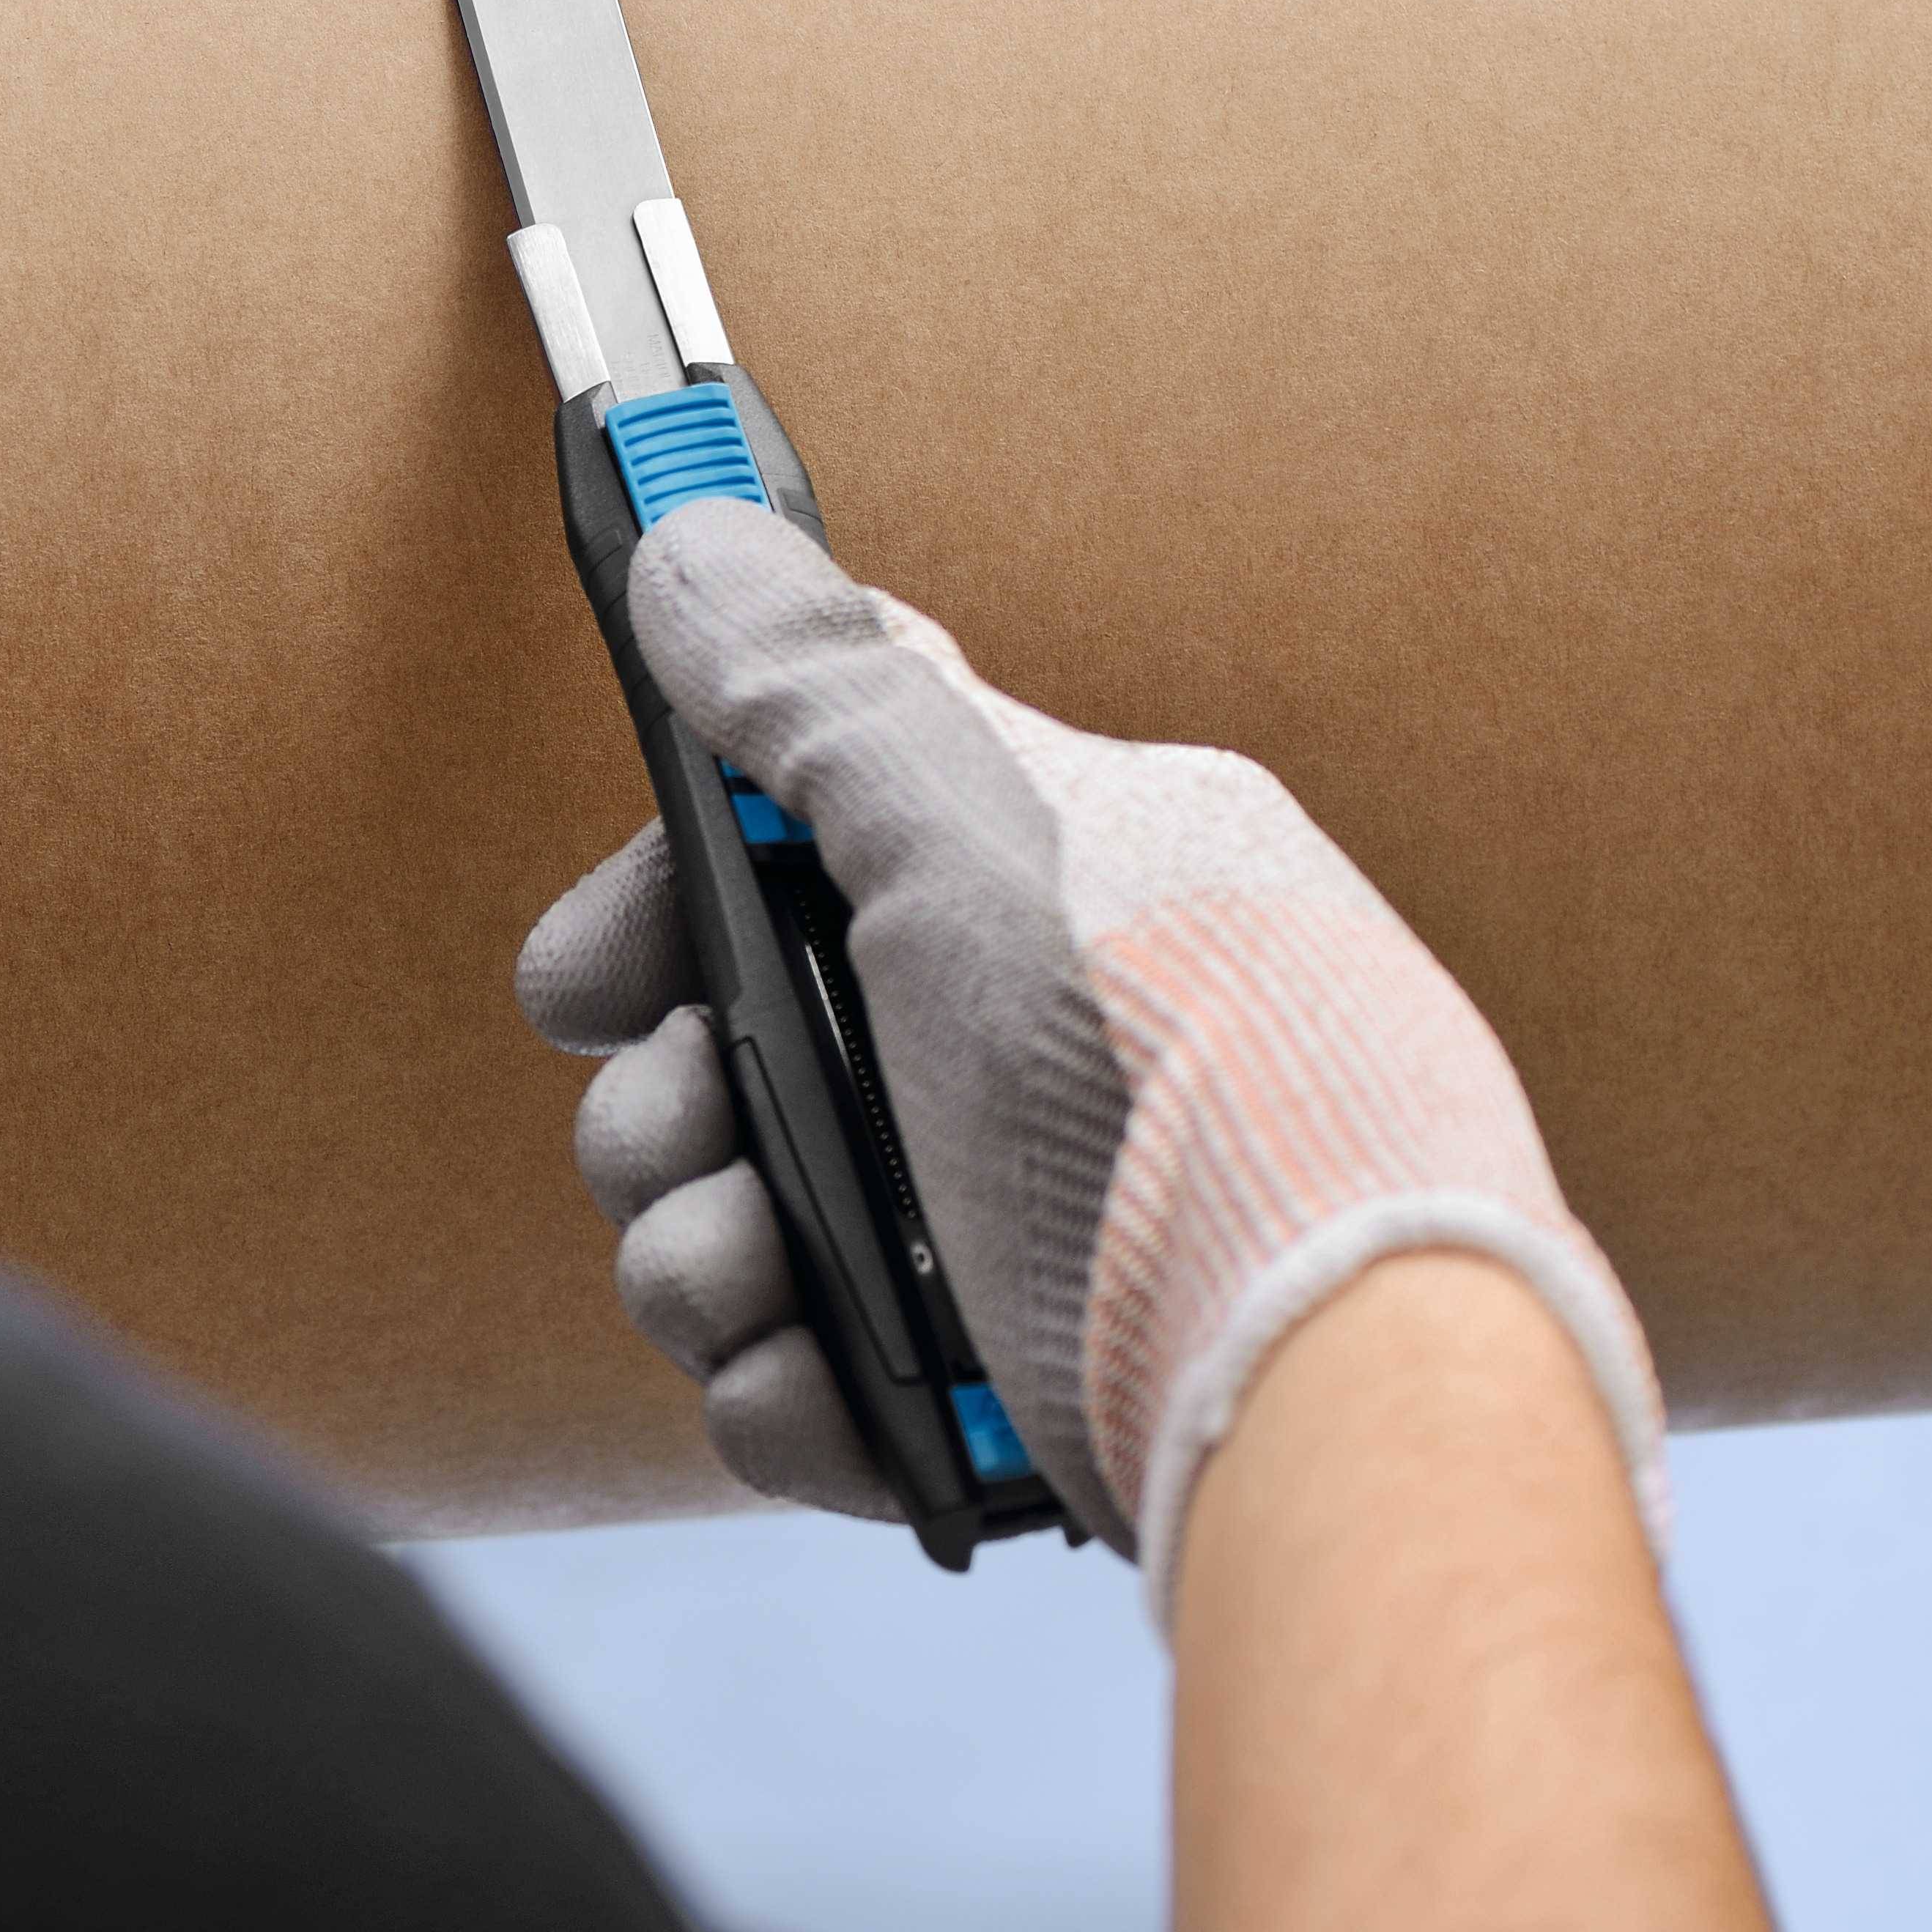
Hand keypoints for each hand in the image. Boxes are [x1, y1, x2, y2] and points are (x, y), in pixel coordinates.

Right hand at [512, 500, 1660, 1597]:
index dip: (666, 900)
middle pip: (734, 1058)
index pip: (795, 848)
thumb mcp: (985, 839)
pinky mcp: (1001, 1399)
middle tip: (696, 1121)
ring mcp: (1007, 1233)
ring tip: (760, 1264)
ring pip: (743, 1227)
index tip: (602, 969)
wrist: (1329, 1372)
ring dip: (701, 1251)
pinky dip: (795, 1387)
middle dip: (667, 1106)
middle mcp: (1018, 1055)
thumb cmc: (1183, 1071)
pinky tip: (830, 1377)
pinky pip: (815, 1386)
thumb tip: (701, 532)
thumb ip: (823, 693)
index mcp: (1035, 892)